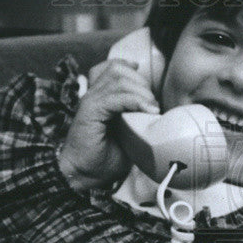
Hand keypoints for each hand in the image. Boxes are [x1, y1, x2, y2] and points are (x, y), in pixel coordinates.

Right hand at [57, 59, 160, 191]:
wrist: (84, 175)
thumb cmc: (105, 158)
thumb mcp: (128, 134)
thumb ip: (137, 118)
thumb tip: (157, 111)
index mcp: (99, 96)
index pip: (113, 67)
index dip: (134, 73)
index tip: (149, 92)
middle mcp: (92, 94)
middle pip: (119, 69)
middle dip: (142, 84)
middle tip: (153, 106)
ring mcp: (90, 101)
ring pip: (118, 79)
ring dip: (141, 92)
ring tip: (151, 110)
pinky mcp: (89, 111)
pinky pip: (115, 96)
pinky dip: (135, 101)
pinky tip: (146, 111)